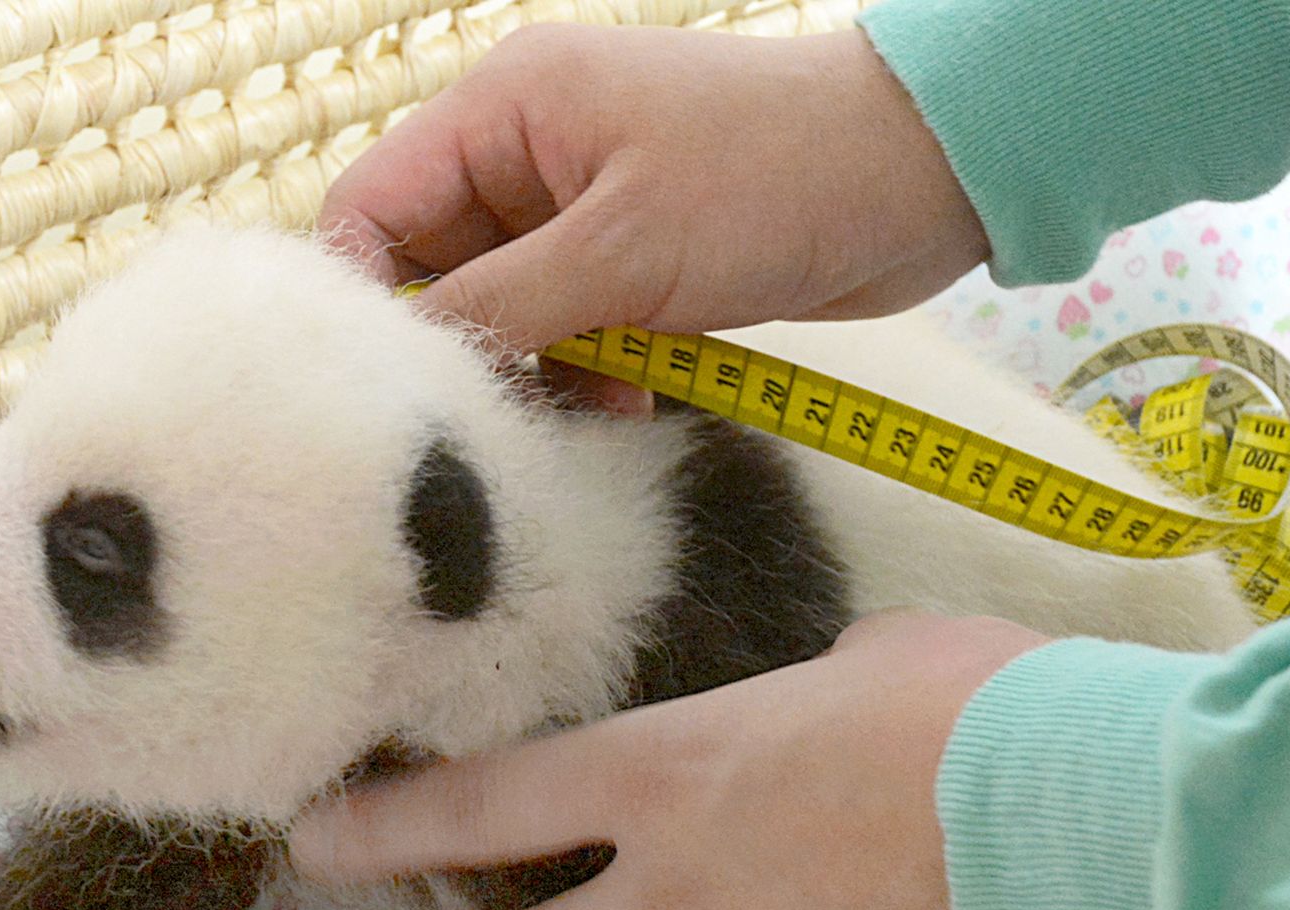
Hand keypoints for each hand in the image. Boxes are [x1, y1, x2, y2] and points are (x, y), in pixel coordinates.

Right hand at [318, 25, 989, 409]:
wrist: (922, 176)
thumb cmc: (776, 176)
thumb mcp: (625, 249)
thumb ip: (505, 306)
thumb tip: (413, 366)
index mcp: (505, 111)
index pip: (373, 207)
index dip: (366, 300)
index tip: (387, 391)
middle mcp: (531, 155)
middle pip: (438, 270)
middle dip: (464, 348)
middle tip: (500, 417)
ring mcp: (586, 209)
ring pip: (508, 313)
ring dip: (535, 372)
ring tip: (590, 404)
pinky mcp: (639, 260)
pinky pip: (574, 329)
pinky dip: (590, 372)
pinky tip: (631, 397)